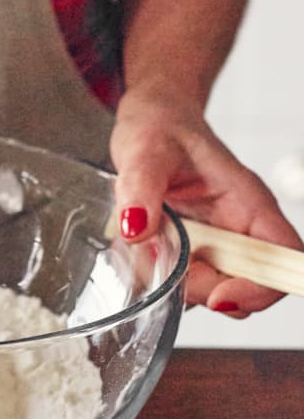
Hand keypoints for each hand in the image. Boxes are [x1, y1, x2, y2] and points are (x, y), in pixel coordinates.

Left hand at [111, 86, 303, 315]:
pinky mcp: (191, 248)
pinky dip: (160, 275)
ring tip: (145, 244)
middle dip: (203, 289)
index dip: (262, 287)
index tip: (218, 297)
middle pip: (246, 284)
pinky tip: (139, 247)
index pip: (284, 257)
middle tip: (161, 264)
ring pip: (212, 288)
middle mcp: (238, 227)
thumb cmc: (159, 127)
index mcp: (247, 202)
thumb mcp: (144, 150)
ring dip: (176, 282)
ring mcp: (216, 241)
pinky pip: (185, 279)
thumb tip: (134, 229)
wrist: (148, 121)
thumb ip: (140, 187)